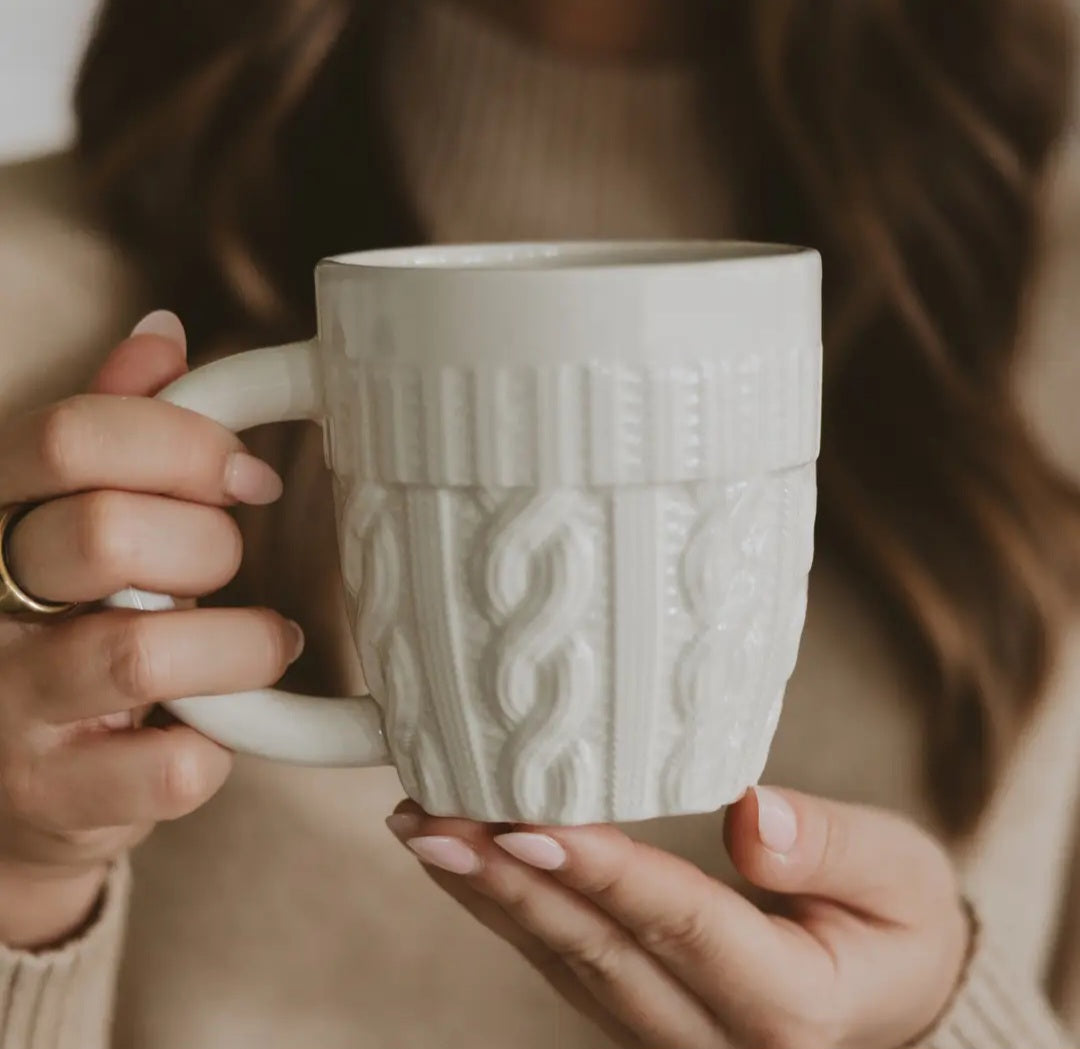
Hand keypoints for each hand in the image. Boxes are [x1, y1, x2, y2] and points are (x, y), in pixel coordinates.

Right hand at [0, 312, 302, 947]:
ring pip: (140, 653)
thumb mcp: (67, 518)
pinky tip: (212, 729)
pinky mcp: (53, 800)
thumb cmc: (59, 627)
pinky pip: (173, 765)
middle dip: (209, 546)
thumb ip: (111, 431)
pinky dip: (218, 745)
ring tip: (266, 645)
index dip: (184, 443)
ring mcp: (6, 709)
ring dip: (238, 645)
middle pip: (108, 533)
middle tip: (228, 570)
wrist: (10, 787)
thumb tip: (164, 333)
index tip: (249, 477)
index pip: (69, 436)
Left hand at [388, 789, 969, 1048]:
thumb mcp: (901, 876)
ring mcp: (669, 1035)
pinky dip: (512, 908)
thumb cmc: (898, 923)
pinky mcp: (642, 1015)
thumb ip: (833, 846)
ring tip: (423, 829)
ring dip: (489, 894)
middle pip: (596, 951)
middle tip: (430, 821)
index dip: (600, 872)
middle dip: (507, 881)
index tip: (525, 822)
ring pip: (565, 963)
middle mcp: (715, 1037)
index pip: (679, 923)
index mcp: (788, 1006)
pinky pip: (566, 963)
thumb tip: (750, 815)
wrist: (894, 991)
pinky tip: (468, 862)